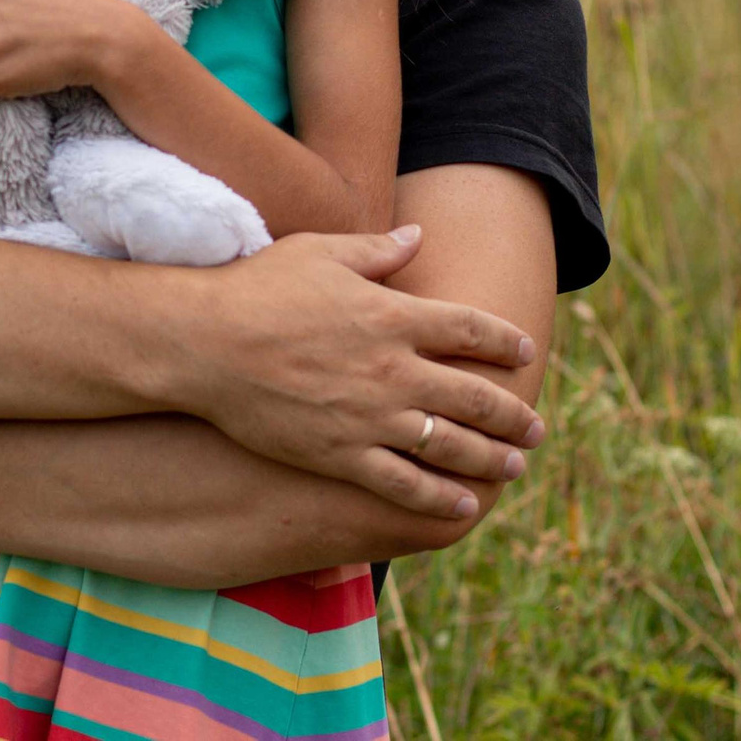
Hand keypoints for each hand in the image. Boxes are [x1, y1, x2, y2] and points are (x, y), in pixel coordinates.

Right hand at [173, 226, 545, 519]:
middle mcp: (393, 369)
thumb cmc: (258, 288)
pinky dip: (438, 497)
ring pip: (450, 445)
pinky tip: (463, 505)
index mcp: (393, 315)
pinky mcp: (340, 453)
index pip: (472, 328)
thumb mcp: (319, 252)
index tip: (525, 352)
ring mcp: (369, 416)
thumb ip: (376, 250)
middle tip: (536, 428)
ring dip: (490, 458)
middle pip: (476, 395)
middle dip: (513, 414)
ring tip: (513, 467)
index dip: (505, 341)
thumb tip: (418, 235)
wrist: (204, 342)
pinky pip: (403, 483)